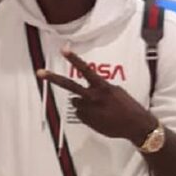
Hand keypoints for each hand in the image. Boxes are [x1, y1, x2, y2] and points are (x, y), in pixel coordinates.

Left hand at [37, 50, 151, 143]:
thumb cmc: (129, 107)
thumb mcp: (117, 92)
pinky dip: (87, 115)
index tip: (63, 49)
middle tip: (40, 72)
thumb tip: (91, 90)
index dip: (74, 59)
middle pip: (69, 85)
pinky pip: (81, 114)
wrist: (135, 126)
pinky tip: (99, 117)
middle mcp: (93, 97)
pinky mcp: (87, 121)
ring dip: (83, 103)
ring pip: (76, 102)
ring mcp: (88, 110)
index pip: (85, 70)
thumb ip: (101, 89)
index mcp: (102, 87)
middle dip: (53, 78)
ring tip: (99, 109)